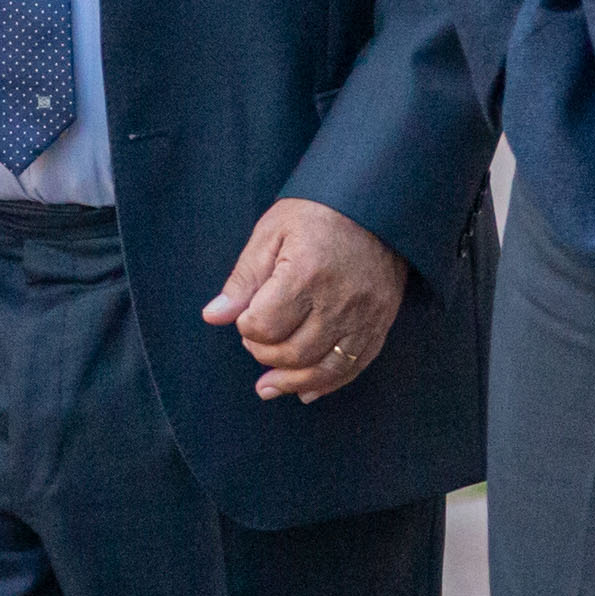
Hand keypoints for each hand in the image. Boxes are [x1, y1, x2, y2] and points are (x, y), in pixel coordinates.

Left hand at [203, 198, 405, 403]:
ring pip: (323, 369)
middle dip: (264, 354)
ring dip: (291, 382)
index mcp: (305, 273)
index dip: (247, 327)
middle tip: (256, 340)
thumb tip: (213, 317)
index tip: (247, 315)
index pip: (264, 326)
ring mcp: (364, 315)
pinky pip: (353, 367)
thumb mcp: (272, 234)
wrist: (377, 204)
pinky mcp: (380, 323)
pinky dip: (327, 384)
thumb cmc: (317, 213)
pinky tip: (305, 390)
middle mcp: (338, 300)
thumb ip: (243, 280)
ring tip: (268, 386)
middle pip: (292, 353)